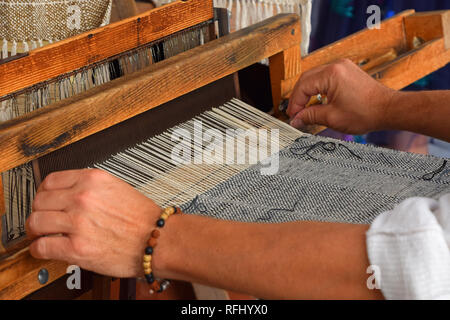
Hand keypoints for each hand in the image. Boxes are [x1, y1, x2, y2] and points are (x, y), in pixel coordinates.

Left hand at [26, 169, 160, 277]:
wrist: (158, 240)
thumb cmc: (144, 218)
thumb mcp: (118, 188)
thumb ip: (92, 188)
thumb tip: (70, 195)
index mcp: (93, 180)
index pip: (50, 180)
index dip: (43, 192)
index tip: (44, 200)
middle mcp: (83, 198)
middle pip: (39, 200)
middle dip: (38, 211)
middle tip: (41, 219)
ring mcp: (78, 222)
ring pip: (36, 222)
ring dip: (35, 230)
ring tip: (40, 235)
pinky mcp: (77, 248)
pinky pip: (42, 246)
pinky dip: (38, 249)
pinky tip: (45, 248)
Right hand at [287, 59, 396, 133]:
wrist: (388, 109)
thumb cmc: (366, 113)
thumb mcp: (332, 117)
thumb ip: (310, 116)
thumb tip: (296, 119)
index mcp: (331, 74)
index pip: (303, 86)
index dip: (295, 103)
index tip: (293, 117)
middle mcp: (336, 66)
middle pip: (306, 79)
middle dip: (298, 97)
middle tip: (295, 114)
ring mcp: (342, 67)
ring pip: (314, 77)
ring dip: (307, 93)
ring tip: (304, 110)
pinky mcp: (346, 72)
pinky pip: (325, 77)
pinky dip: (318, 89)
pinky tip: (316, 102)